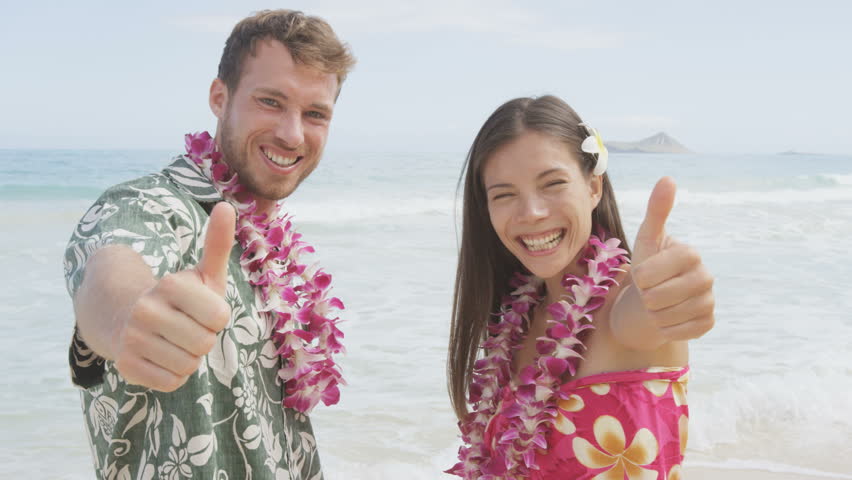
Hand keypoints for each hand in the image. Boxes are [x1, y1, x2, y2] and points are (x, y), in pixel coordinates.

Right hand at [111, 202, 235, 390]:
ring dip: (190, 357)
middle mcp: (145, 310)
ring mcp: (132, 339)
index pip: (220, 318)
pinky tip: (162, 357)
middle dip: (204, 338)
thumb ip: (217, 244)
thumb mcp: (203, 272)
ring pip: (189, 365)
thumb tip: (225, 205)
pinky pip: (172, 382)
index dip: (217, 317)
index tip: (202, 308)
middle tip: (187, 327)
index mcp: (170, 284)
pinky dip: (174, 375)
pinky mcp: (126, 366)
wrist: (127, 317)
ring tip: (174, 341)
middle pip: (205, 343)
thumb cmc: (181, 297)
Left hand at [628, 177, 714, 341]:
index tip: (643, 274)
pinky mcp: (707, 323)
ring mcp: (709, 301)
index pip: (652, 273)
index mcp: (691, 254)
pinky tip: (667, 317)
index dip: (641, 276)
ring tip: (657, 303)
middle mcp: (706, 277)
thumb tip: (668, 178)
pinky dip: (664, 328)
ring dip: (652, 313)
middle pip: (657, 297)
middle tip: (649, 290)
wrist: (655, 297)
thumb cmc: (649, 265)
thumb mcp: (647, 239)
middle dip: (644, 296)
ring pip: (665, 317)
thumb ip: (657, 210)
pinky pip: (676, 332)